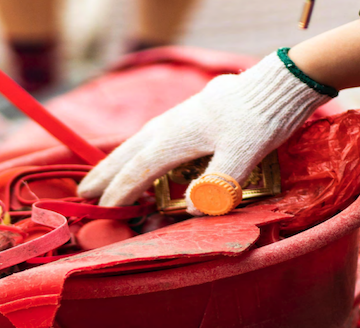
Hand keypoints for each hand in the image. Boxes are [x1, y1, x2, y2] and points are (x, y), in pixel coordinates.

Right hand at [78, 49, 333, 214]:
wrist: (276, 84)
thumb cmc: (260, 119)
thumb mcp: (245, 154)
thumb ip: (217, 184)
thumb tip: (189, 209)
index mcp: (174, 138)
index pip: (137, 171)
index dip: (119, 193)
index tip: (105, 211)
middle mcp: (167, 127)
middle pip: (125, 155)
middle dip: (103, 176)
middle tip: (82, 195)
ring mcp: (174, 119)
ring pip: (134, 144)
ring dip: (113, 163)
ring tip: (98, 178)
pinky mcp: (186, 116)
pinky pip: (148, 138)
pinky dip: (133, 152)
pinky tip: (136, 156)